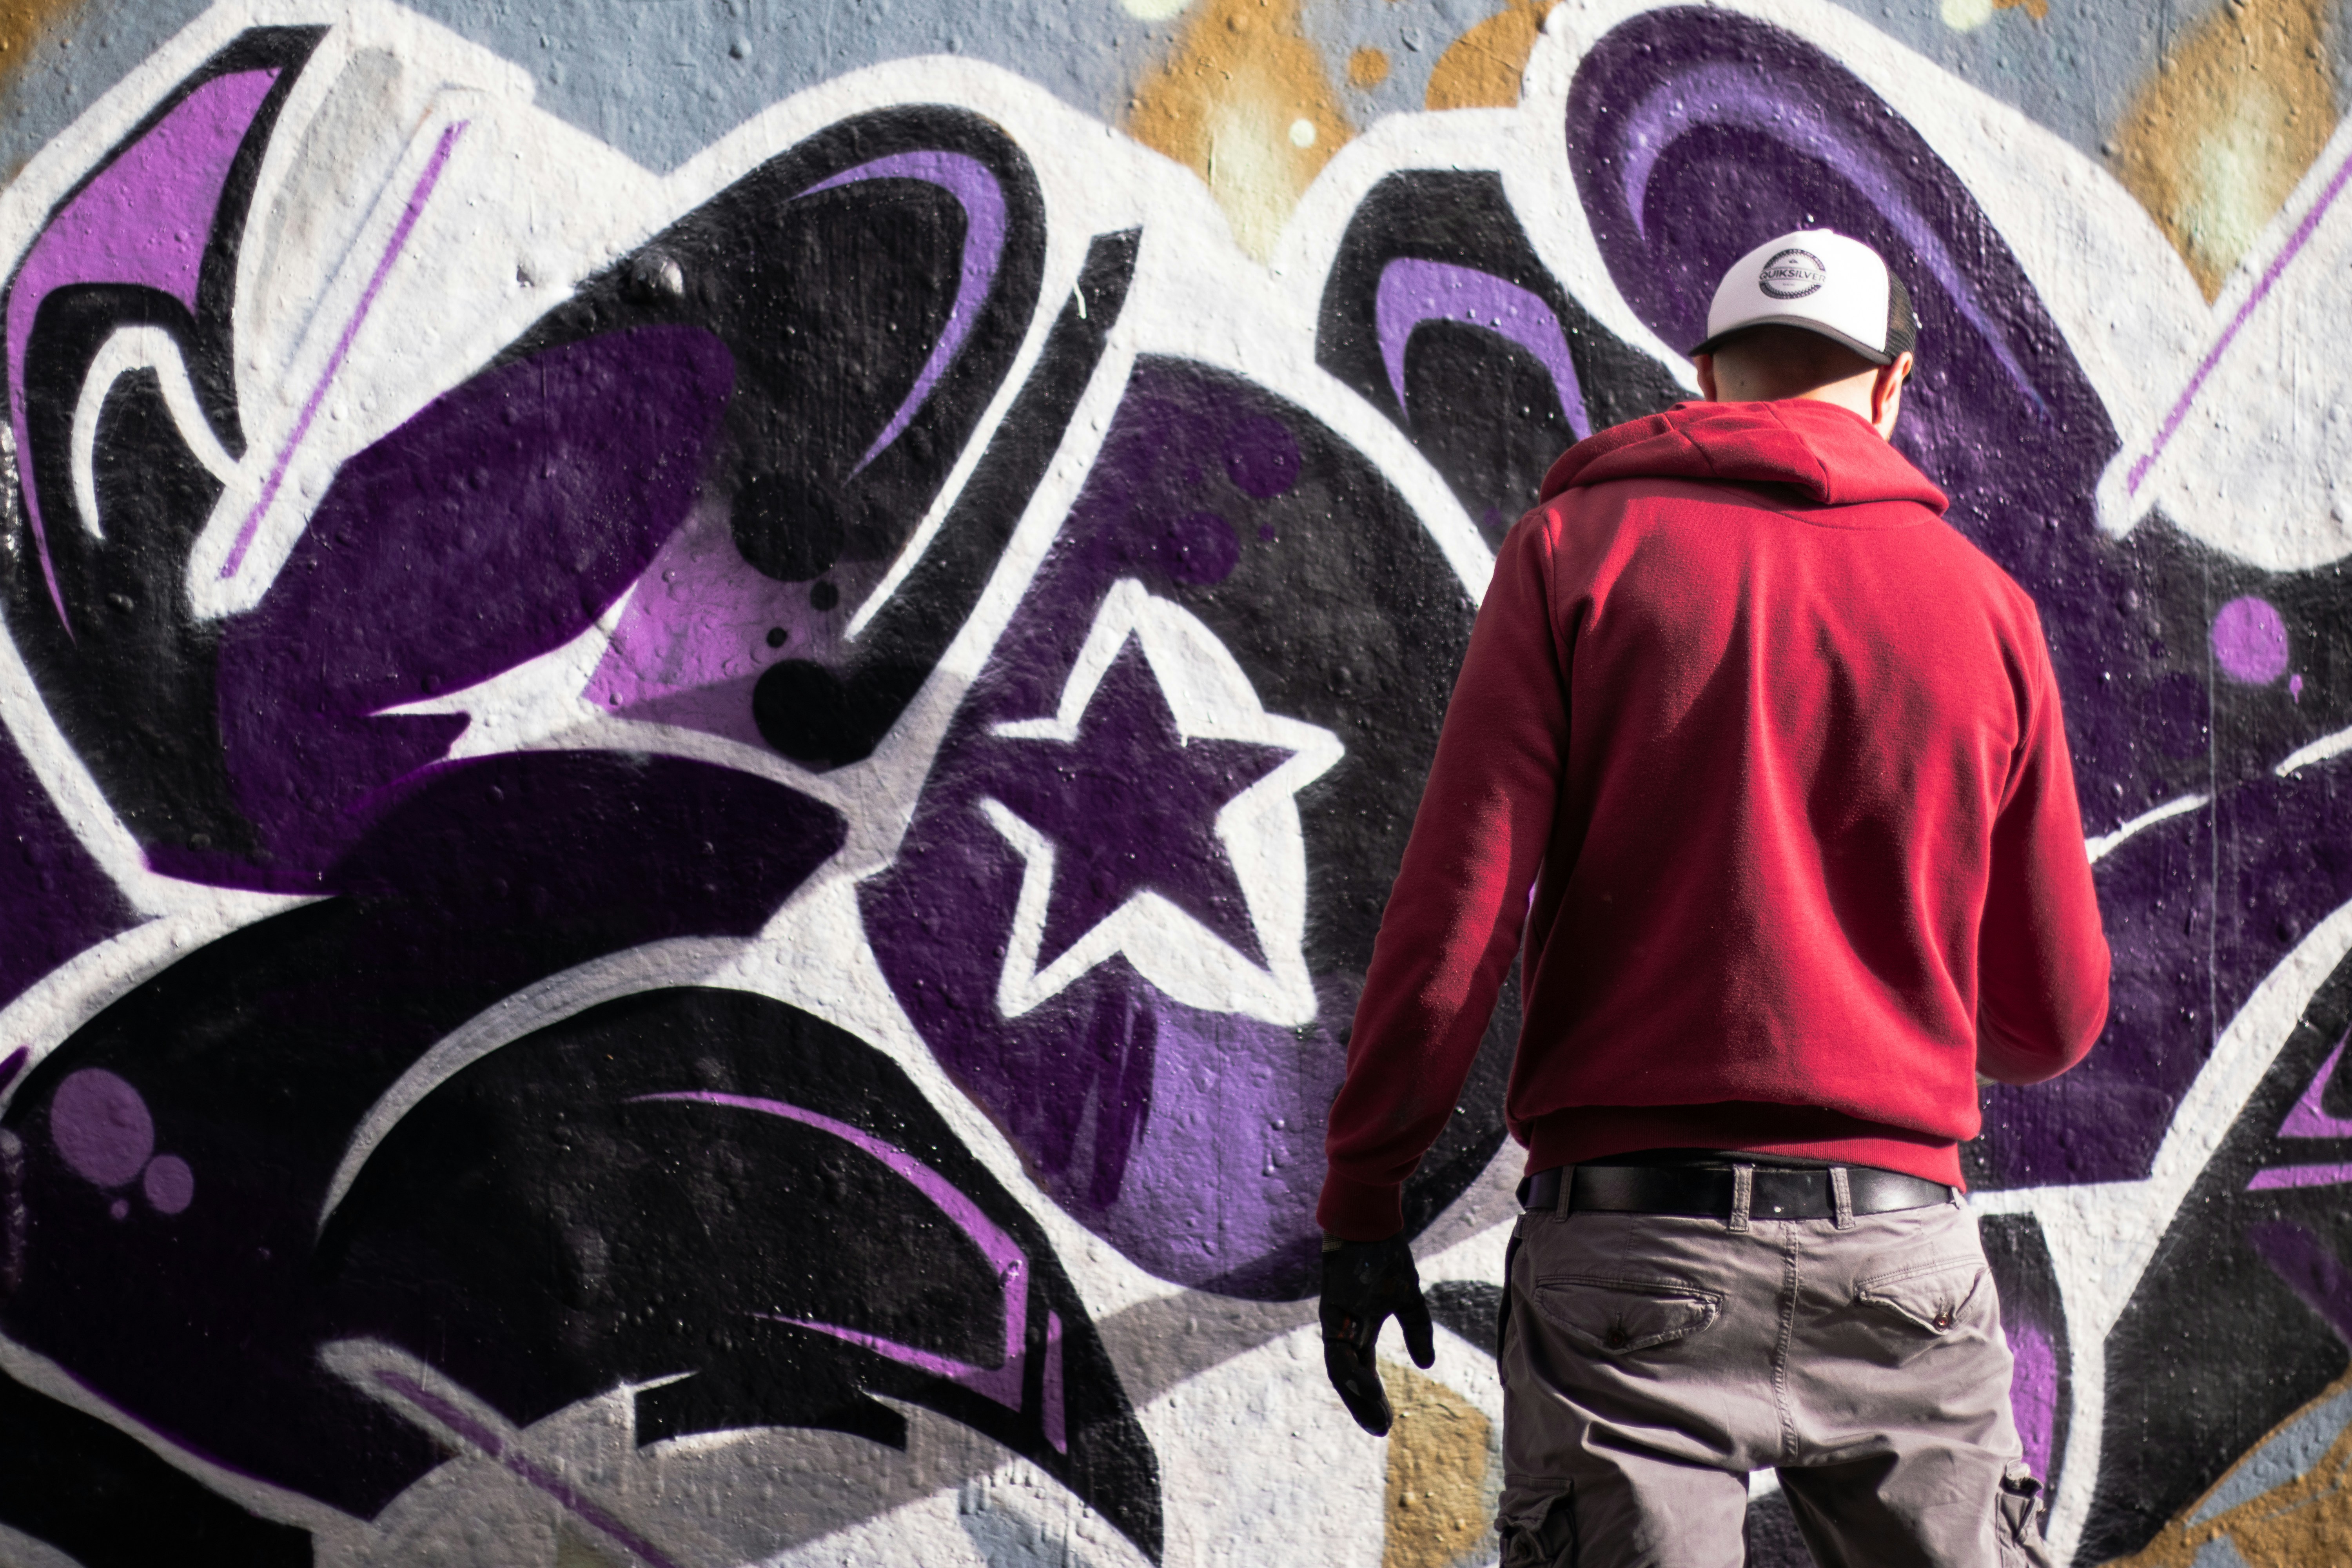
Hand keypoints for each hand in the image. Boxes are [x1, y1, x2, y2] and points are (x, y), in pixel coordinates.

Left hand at [1319, 1232, 1434, 1434]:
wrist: (1372, 1226)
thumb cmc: (1386, 1258)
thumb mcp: (1408, 1300)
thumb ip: (1417, 1330)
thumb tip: (1426, 1365)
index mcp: (1360, 1330)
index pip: (1363, 1372)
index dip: (1373, 1399)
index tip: (1385, 1424)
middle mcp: (1345, 1331)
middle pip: (1349, 1379)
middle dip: (1362, 1407)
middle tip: (1379, 1431)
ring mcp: (1335, 1323)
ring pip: (1340, 1371)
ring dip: (1356, 1397)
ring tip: (1376, 1419)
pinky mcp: (1330, 1314)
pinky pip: (1337, 1351)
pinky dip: (1352, 1373)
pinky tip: (1369, 1388)